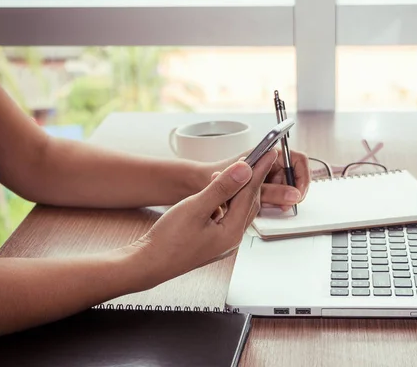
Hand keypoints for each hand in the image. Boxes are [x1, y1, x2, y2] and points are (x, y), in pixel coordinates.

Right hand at [131, 149, 276, 285]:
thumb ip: (222, 188)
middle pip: (248, 202)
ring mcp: (223, 242)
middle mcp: (232, 239)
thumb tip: (244, 171)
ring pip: (237, 209)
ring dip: (235, 190)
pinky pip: (227, 216)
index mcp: (232, 232)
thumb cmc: (168, 241)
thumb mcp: (196, 208)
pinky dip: (225, 201)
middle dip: (251, 179)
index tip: (268, 153)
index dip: (259, 170)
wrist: (148, 264)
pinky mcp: (212, 241)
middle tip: (255, 158)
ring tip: (230, 172)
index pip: (250, 194)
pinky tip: (216, 192)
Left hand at [208, 148, 310, 211]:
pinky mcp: (254, 185)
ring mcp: (260, 173)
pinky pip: (269, 194)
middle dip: (290, 191)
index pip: (296, 159)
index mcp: (264, 153)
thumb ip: (270, 191)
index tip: (299, 193)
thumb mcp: (243, 188)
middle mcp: (264, 162)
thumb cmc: (206, 178)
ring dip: (279, 198)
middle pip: (290, 175)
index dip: (302, 176)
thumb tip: (293, 194)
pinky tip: (261, 208)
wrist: (191, 186)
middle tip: (286, 205)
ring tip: (271, 207)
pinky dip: (268, 202)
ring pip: (281, 186)